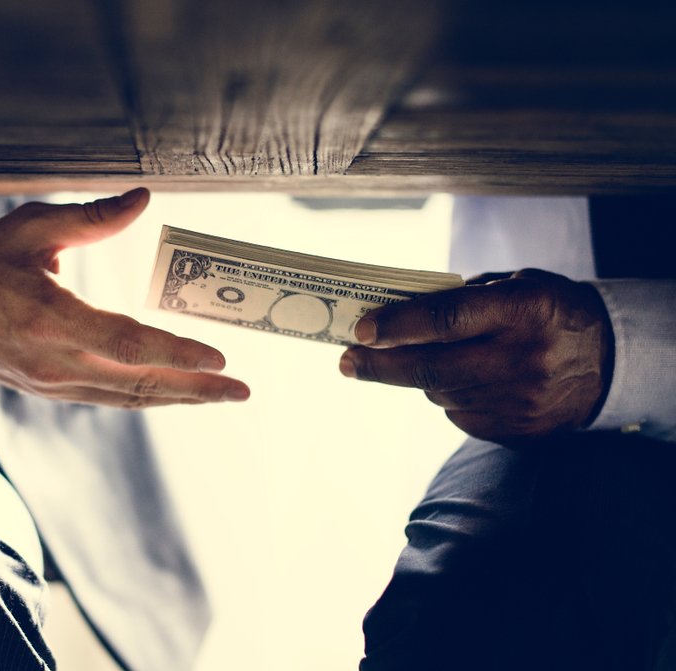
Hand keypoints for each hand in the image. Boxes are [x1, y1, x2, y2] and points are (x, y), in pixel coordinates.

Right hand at [0, 188, 250, 407]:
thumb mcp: (33, 227)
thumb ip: (94, 218)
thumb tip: (144, 198)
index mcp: (51, 317)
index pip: (127, 343)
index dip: (176, 354)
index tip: (220, 359)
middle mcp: (54, 361)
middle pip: (138, 384)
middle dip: (196, 390)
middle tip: (241, 390)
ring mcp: (51, 383)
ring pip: (128, 398)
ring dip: (178, 399)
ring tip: (220, 395)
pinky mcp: (49, 391)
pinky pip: (110, 399)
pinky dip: (147, 396)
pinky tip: (174, 391)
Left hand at [338, 269, 612, 441]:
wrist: (612, 363)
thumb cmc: (548, 312)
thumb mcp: (516, 286)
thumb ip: (462, 299)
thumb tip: (395, 314)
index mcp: (524, 310)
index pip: (448, 319)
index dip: (398, 326)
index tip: (360, 331)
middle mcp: (522, 359)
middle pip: (432, 369)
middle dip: (378, 366)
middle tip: (346, 362)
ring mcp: (520, 401)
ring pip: (441, 393)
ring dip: (421, 377)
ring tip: (427, 359)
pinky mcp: (517, 432)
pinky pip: (460, 415)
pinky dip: (451, 396)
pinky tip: (468, 381)